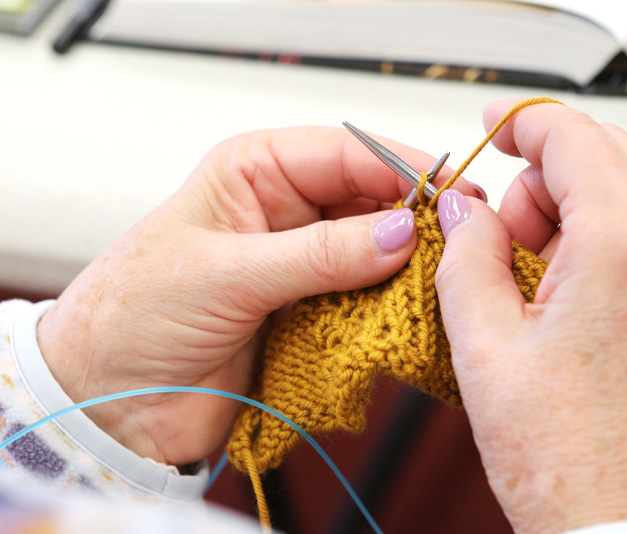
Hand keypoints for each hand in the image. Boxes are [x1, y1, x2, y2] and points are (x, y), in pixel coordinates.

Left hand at [37, 126, 474, 465]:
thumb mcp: (226, 274)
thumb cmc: (134, 319)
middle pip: (370, 200)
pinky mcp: (311, 311)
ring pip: (375, 251)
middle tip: (464, 239)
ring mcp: (301, 263)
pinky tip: (419, 310)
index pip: (346, 153)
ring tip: (451, 276)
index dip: (403, 168)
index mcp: (253, 173)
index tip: (451, 193)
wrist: (108, 404)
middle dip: (414, 217)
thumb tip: (401, 231)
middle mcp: (283, 212)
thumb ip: (319, 253)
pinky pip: (366, 298)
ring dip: (409, 265)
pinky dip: (393, 305)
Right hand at [435, 101, 626, 532]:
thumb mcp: (482, 339)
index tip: (496, 127)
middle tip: (501, 238)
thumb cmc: (564, 450)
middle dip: (542, 179)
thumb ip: (465, 250)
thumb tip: (465, 210)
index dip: (522, 122)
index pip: (572, 134)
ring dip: (572, 210)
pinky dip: (604, 235)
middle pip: (604, 151)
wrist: (619, 513)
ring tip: (534, 282)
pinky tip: (569, 292)